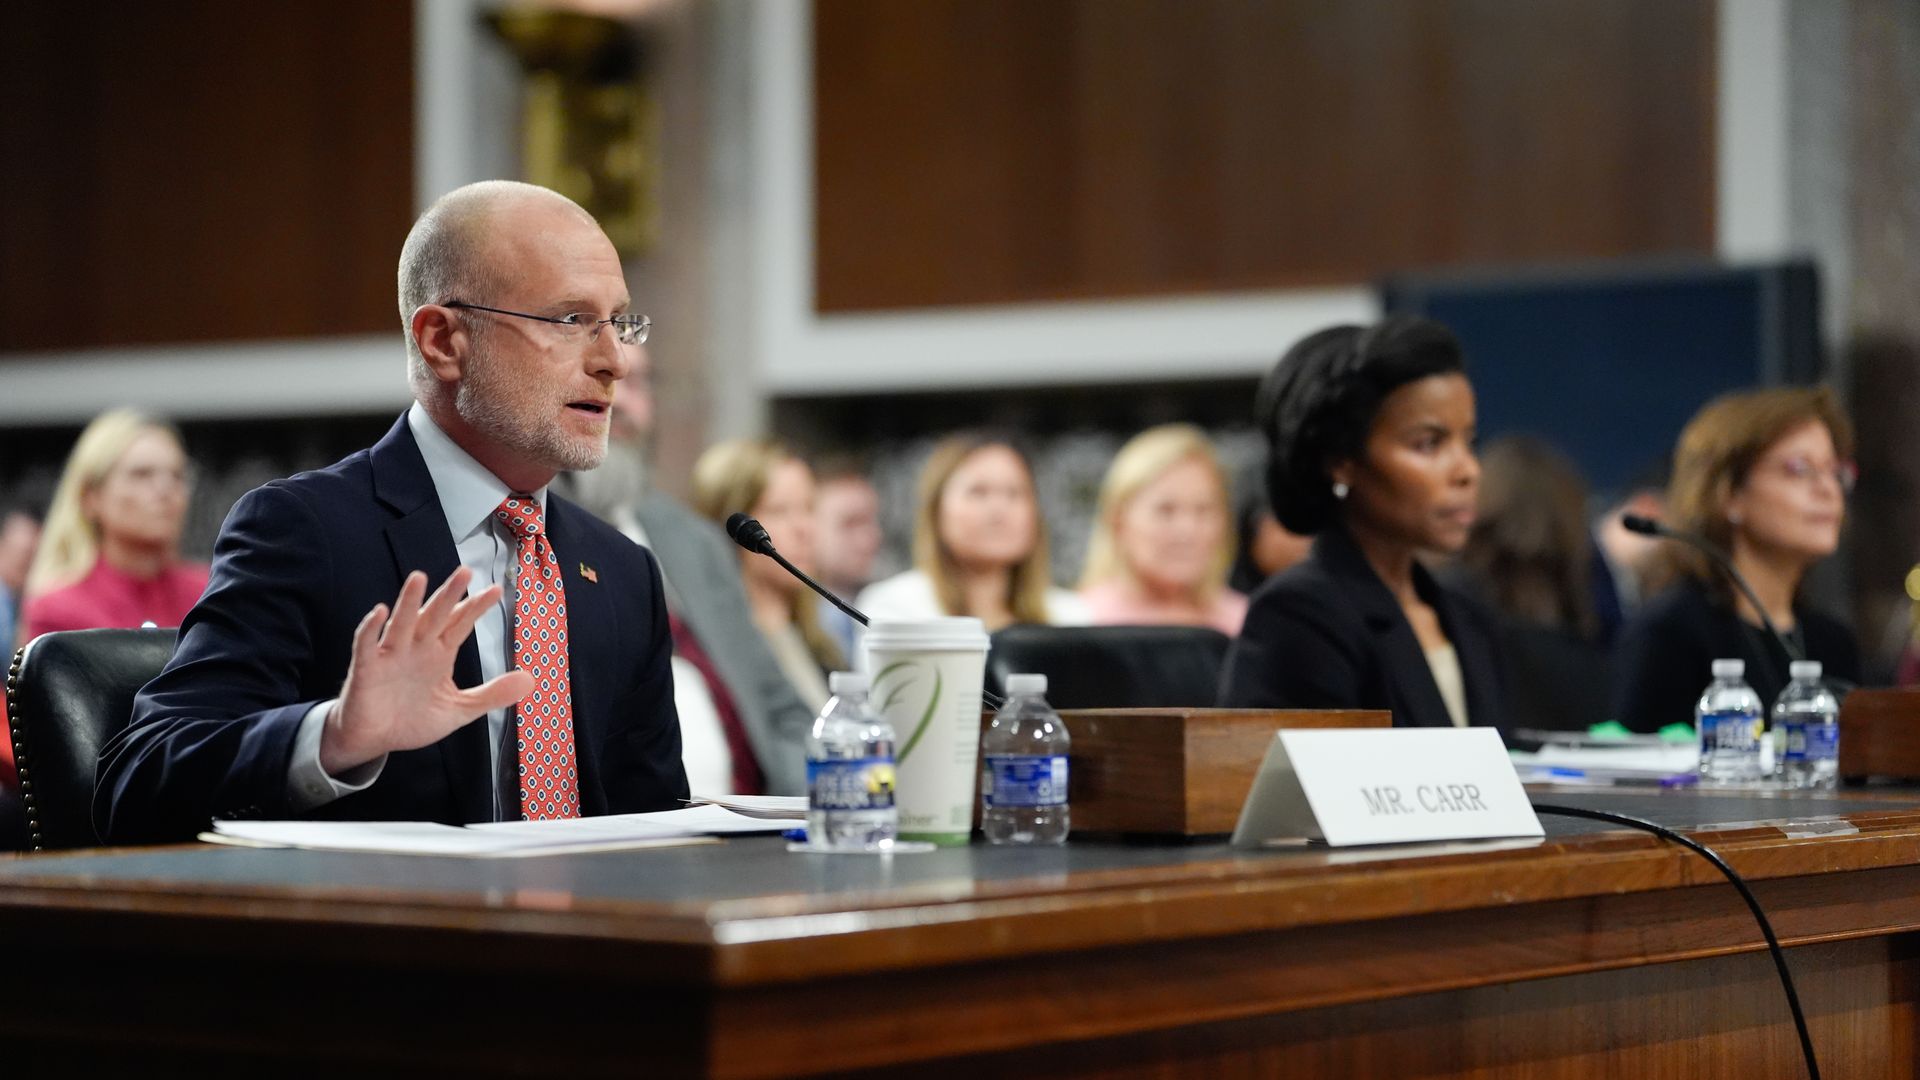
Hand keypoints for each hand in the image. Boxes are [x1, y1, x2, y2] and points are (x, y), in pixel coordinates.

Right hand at [320, 568, 532, 775]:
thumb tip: (530, 680)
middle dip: (449, 595)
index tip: (497, 590)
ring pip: (402, 623)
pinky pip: (366, 645)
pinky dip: (371, 628)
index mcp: (439, 654)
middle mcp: (416, 648)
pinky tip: (380, 612)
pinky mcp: (366, 669)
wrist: (376, 741)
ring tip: (420, 578)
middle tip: (466, 572)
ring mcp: (390, 656)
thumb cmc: (413, 719)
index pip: (460, 624)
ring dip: (409, 601)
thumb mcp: (459, 709)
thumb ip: (491, 694)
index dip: (476, 608)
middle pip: (435, 616)